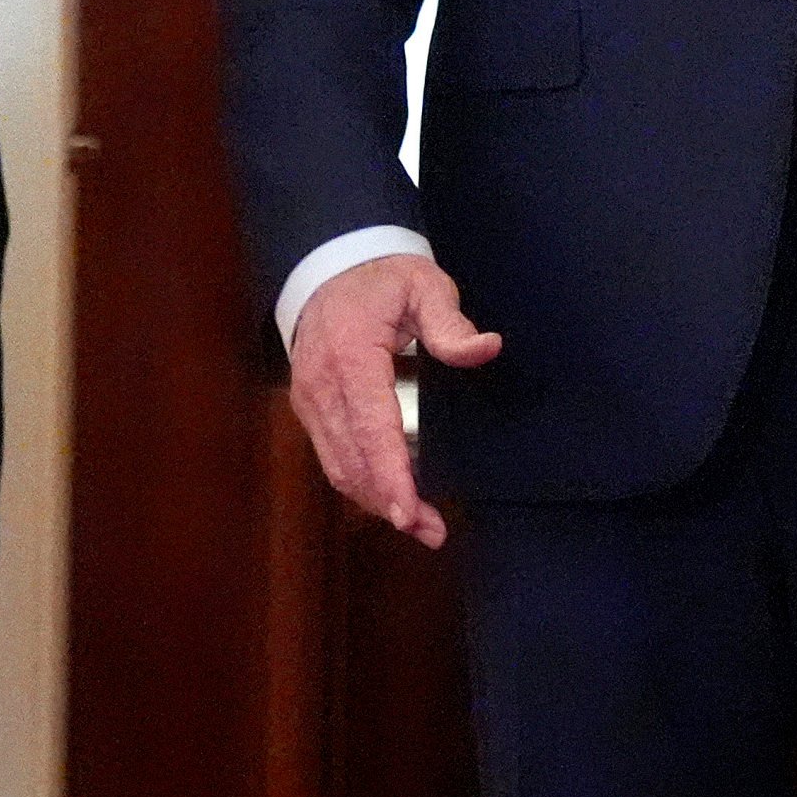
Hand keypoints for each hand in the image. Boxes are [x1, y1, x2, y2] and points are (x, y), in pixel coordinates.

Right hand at [288, 252, 500, 551]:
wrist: (329, 265)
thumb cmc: (382, 277)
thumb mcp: (424, 285)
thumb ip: (451, 323)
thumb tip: (486, 349)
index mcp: (351, 356)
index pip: (371, 428)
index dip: (390, 475)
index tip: (409, 513)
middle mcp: (322, 385)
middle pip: (353, 459)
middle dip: (389, 501)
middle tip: (432, 532)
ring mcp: (310, 399)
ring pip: (338, 466)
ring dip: (374, 500)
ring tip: (419, 525)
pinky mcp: (309, 408)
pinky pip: (332, 455)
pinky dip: (360, 483)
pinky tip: (390, 498)